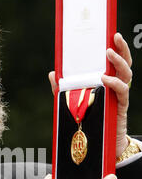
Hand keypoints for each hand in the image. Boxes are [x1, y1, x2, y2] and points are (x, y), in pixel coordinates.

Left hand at [48, 33, 132, 158]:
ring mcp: (119, 96)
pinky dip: (114, 84)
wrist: (102, 145)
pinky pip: (122, 92)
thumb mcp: (73, 102)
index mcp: (108, 82)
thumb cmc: (90, 121)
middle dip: (122, 48)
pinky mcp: (120, 107)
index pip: (113, 62)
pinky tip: (105, 79)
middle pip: (125, 63)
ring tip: (109, 53)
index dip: (115, 47)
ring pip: (126, 74)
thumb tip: (52, 73)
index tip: (110, 33)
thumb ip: (63, 89)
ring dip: (119, 62)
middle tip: (114, 36)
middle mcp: (116, 86)